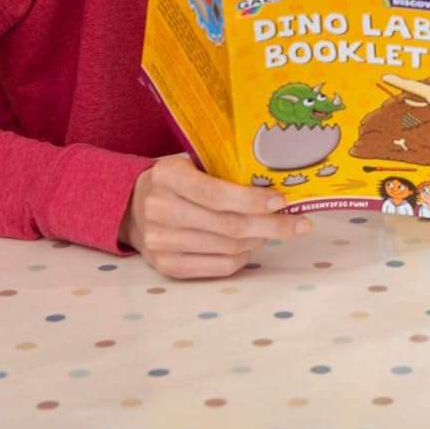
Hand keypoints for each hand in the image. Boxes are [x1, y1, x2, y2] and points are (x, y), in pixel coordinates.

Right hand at [119, 154, 312, 279]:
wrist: (130, 207)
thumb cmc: (175, 179)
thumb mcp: (190, 161)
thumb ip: (223, 169)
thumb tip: (278, 181)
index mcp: (167, 176)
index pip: (217, 195)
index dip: (253, 200)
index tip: (283, 201)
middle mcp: (159, 210)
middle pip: (228, 226)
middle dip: (271, 226)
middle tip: (300, 224)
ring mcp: (160, 242)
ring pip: (228, 248)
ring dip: (259, 240)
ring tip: (275, 230)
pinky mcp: (165, 266)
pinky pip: (218, 267)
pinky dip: (243, 258)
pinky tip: (253, 245)